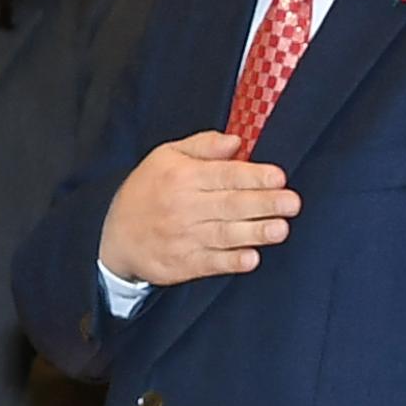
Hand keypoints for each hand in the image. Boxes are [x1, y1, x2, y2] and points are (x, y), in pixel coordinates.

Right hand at [98, 130, 296, 286]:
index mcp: (182, 177)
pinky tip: (252, 258)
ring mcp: (182, 238)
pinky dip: (231, 261)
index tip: (279, 177)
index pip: (224, 175)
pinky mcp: (182, 264)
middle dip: (264, 204)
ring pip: (225, 234)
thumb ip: (203, 146)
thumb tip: (236, 141)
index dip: (253, 176)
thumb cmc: (147, 191)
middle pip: (230, 205)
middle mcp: (183, 207)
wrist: (113, 236)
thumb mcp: (166, 157)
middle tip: (292, 203)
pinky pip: (210, 263)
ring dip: (255, 233)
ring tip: (281, 229)